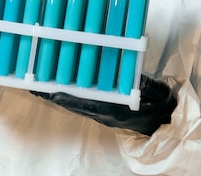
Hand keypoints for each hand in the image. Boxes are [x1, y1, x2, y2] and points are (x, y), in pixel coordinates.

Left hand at [31, 74, 175, 135]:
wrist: (165, 125)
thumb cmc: (161, 107)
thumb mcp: (158, 93)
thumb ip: (146, 85)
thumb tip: (134, 76)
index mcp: (117, 111)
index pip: (89, 104)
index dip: (70, 98)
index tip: (52, 91)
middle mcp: (106, 114)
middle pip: (76, 105)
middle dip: (55, 96)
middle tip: (35, 86)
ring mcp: (103, 114)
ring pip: (76, 104)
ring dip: (58, 96)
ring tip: (38, 87)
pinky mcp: (103, 111)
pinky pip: (82, 104)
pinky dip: (68, 97)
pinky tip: (57, 89)